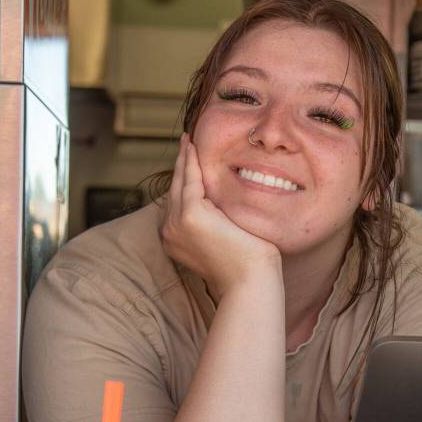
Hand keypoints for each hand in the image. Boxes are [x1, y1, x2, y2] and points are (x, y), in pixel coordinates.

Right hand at [160, 135, 281, 297]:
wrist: (251, 280)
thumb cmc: (246, 267)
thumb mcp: (224, 241)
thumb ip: (215, 224)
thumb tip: (222, 210)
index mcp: (176, 241)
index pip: (177, 203)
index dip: (182, 181)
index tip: (188, 162)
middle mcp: (170, 233)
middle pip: (175, 190)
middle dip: (180, 166)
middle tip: (185, 143)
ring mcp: (177, 225)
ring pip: (180, 182)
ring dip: (183, 158)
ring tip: (188, 141)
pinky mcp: (191, 216)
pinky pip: (189, 180)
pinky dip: (190, 161)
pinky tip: (193, 146)